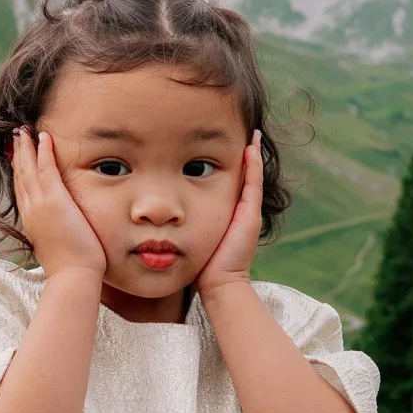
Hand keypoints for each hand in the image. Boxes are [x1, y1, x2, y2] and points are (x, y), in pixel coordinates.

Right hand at [12, 128, 106, 281]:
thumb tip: (59, 233)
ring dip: (27, 147)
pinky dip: (43, 151)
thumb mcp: (57, 247)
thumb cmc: (71, 269)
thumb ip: (55, 235)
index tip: (18, 156)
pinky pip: (46, 169)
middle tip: (17, 135)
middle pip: (20, 175)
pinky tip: (44, 137)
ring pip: (28, 169)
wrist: (72, 277)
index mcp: (31, 221)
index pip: (21, 190)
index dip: (18, 170)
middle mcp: (31, 210)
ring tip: (25, 130)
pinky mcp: (55, 200)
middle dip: (18, 154)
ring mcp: (40, 205)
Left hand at [197, 130, 263, 298]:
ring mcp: (249, 211)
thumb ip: (184, 223)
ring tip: (251, 132)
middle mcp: (242, 209)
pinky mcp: (251, 214)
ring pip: (252, 175)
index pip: (230, 180)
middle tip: (240, 128)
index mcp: (228, 212)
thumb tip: (159, 212)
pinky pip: (253, 183)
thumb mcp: (191, 236)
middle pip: (245, 174)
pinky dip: (253, 165)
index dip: (226, 162)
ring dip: (252, 153)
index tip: (220, 142)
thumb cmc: (201, 264)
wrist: (218, 283)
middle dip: (242, 153)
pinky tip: (250, 148)